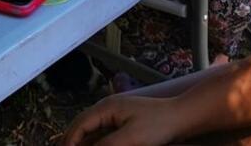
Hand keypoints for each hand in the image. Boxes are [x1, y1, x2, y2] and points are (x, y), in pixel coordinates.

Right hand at [60, 94, 182, 145]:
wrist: (181, 117)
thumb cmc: (158, 125)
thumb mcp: (131, 139)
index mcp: (107, 108)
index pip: (80, 124)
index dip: (69, 140)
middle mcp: (107, 108)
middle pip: (82, 125)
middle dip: (71, 140)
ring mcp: (115, 114)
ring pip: (91, 129)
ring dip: (83, 141)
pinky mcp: (123, 122)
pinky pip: (102, 132)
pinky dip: (95, 141)